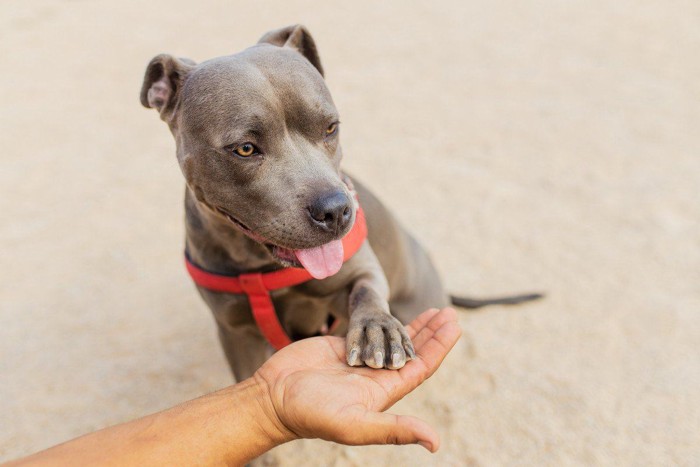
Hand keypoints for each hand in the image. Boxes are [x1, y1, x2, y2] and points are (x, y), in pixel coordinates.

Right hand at [253, 307, 460, 451]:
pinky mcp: (343, 349)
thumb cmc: (312, 415)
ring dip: (414, 326)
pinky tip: (395, 316)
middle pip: (413, 352)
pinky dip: (386, 323)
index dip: (439, 346)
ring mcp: (360, 362)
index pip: (421, 366)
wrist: (274, 399)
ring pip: (394, 341)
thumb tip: (435, 442)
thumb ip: (394, 430)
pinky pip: (371, 334)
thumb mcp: (356, 425)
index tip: (454, 324)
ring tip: (433, 311)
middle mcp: (376, 377)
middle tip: (449, 312)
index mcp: (385, 392)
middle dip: (432, 333)